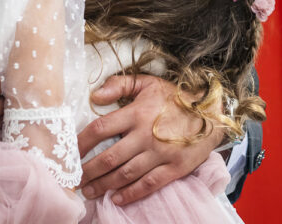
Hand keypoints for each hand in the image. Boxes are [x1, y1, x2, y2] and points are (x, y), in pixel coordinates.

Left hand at [77, 74, 224, 204]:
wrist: (212, 112)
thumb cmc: (176, 97)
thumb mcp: (148, 83)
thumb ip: (120, 85)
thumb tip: (95, 95)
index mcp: (137, 113)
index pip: (100, 129)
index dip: (81, 143)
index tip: (69, 153)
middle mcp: (146, 134)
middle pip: (109, 157)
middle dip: (88, 172)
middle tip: (75, 180)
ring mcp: (160, 153)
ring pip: (125, 174)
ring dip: (104, 185)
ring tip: (90, 191)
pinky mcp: (174, 168)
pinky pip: (148, 184)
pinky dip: (131, 194)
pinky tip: (116, 198)